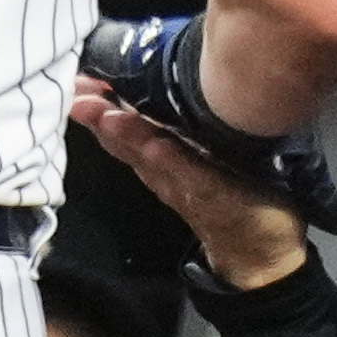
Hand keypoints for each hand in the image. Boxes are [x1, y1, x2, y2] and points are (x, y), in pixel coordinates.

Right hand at [71, 75, 311, 292]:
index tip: (77, 81)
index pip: (126, 129)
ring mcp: (190, 188)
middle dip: (103, 118)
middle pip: (129, 143)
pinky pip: (193, 179)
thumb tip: (163, 92)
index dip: (101, 106)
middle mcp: (167, 174)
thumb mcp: (202, 162)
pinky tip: (156, 148)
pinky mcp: (218, 199)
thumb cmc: (232, 202)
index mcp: (162, 160)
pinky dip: (173, 164)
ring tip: (108, 118)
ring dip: (129, 138)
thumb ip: (178, 131)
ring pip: (153, 159)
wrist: (259, 255)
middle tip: (77, 96)